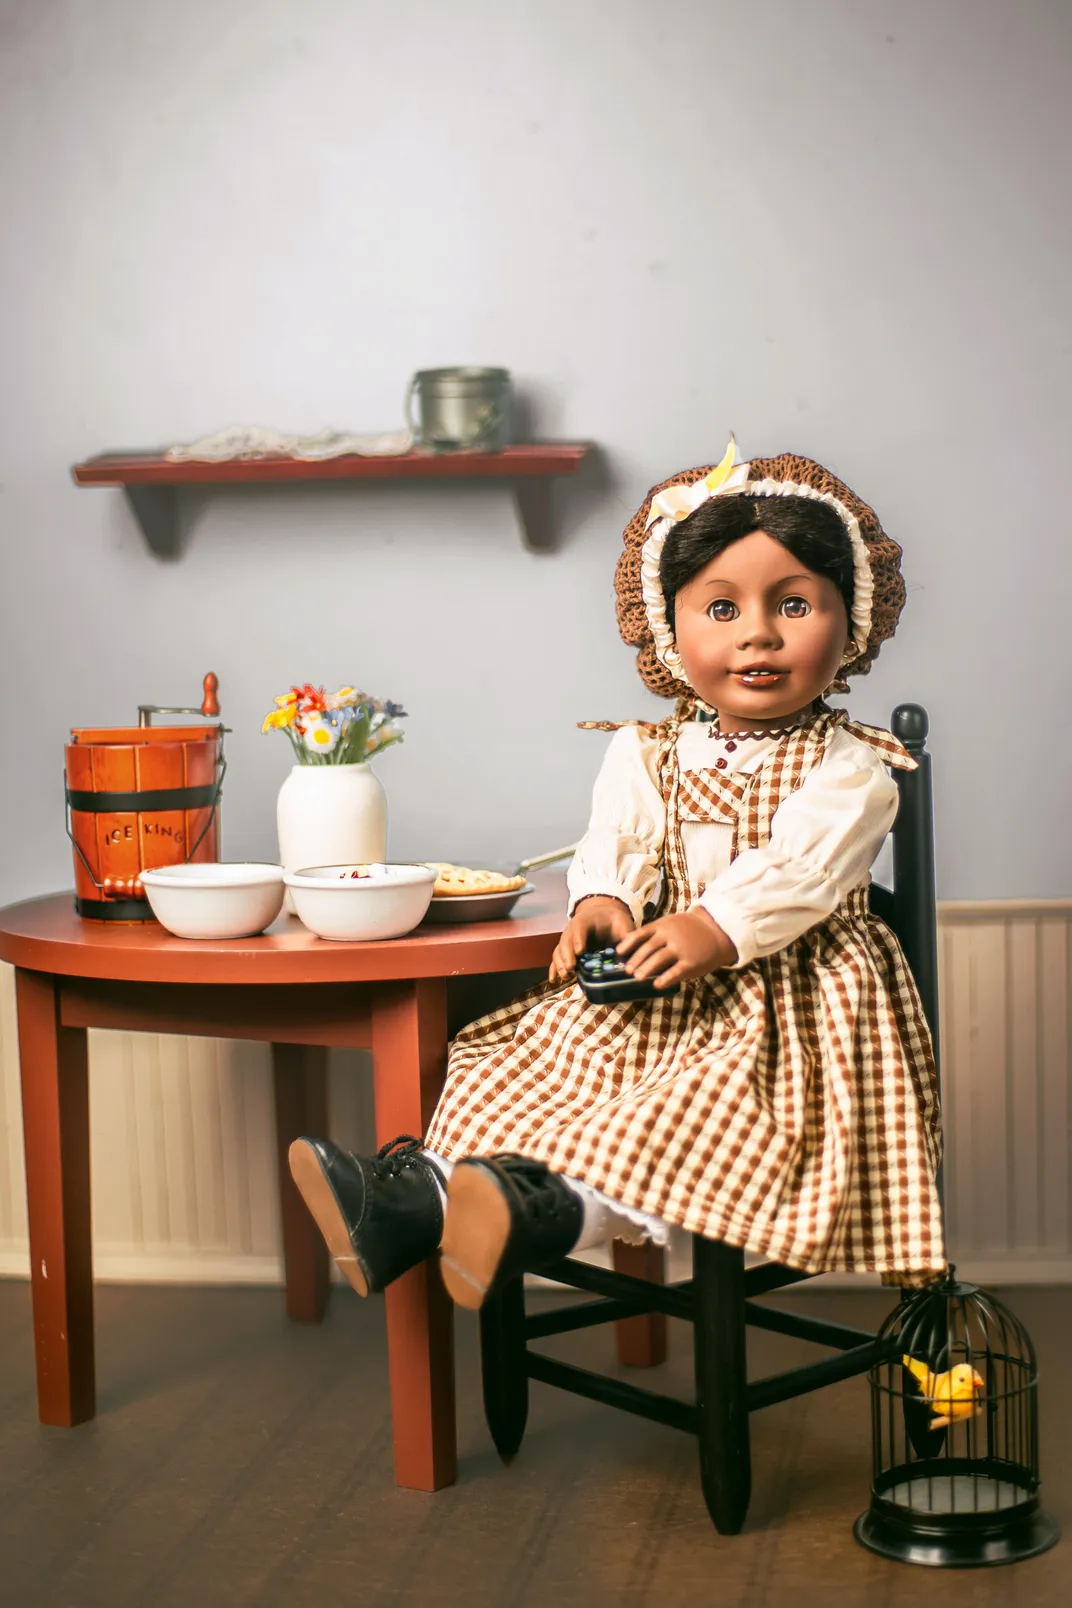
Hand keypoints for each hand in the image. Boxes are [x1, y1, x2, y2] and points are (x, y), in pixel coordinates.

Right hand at [550, 895, 634, 981]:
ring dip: (560, 963)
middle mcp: (573, 929)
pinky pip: (557, 958)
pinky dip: (554, 968)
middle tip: (571, 967)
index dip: (578, 938)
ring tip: (566, 975)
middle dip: (567, 954)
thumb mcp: (623, 925)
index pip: (580, 926)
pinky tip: (554, 980)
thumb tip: (630, 954)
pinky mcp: (568, 951)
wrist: (606, 917)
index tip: (580, 951)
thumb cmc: (615, 922)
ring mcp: (569, 940)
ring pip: (559, 950)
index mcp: (587, 920)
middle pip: (566, 940)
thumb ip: (627, 937)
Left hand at [616, 906, 736, 989]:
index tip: (618, 953)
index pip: (640, 934)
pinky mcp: (691, 962)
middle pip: (647, 949)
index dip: (627, 944)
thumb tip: (633, 946)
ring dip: (646, 969)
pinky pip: (675, 972)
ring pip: (658, 960)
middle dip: (635, 960)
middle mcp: (669, 936)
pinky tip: (657, 985)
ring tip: (637, 977)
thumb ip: (654, 932)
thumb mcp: (670, 922)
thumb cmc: (689, 928)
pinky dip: (664, 979)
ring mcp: (680, 949)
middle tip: (627, 971)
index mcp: (662, 926)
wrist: (716, 930)